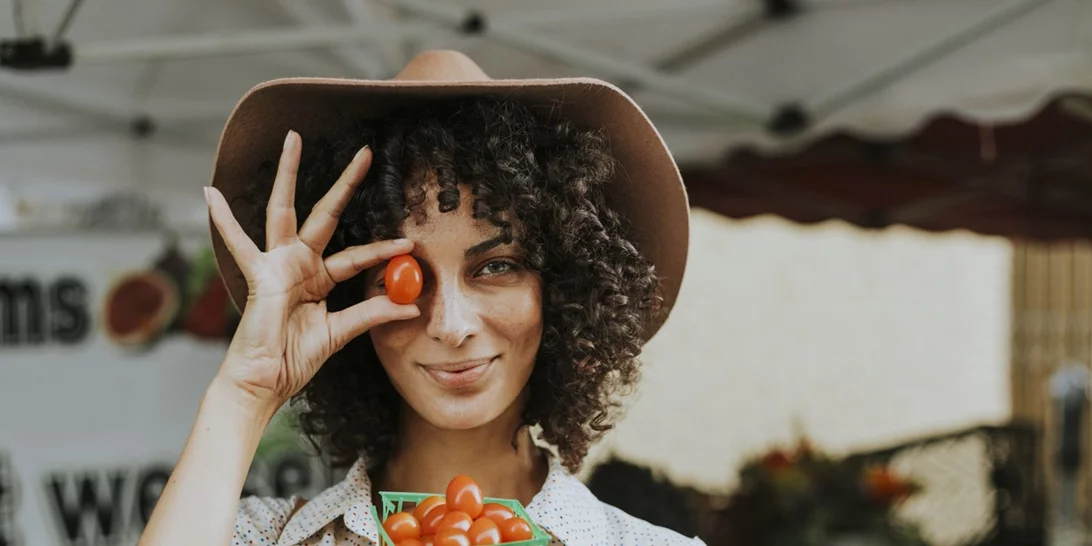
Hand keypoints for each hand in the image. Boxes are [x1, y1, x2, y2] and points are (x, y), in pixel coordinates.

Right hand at [206, 130, 418, 405]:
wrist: (264, 383)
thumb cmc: (293, 360)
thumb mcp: (340, 333)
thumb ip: (371, 314)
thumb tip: (410, 306)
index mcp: (317, 279)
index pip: (356, 256)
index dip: (382, 249)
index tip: (409, 243)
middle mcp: (298, 264)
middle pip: (325, 214)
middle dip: (346, 183)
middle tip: (366, 151)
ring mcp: (277, 265)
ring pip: (285, 209)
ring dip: (288, 173)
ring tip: (293, 139)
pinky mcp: (259, 274)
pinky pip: (239, 244)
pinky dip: (223, 220)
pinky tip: (210, 193)